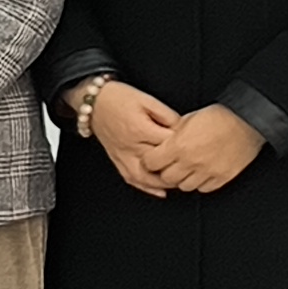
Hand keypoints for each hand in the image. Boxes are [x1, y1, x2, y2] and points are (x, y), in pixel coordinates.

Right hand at [91, 77, 182, 196]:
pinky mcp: (116, 158)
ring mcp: (122, 155)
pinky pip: (130, 178)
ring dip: (162, 183)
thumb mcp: (147, 99)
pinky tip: (158, 191)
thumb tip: (182, 128)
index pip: (170, 144)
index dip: (185, 144)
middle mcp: (131, 146)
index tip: (195, 144)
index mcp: (141, 130)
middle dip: (178, 167)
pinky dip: (145, 187)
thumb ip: (166, 114)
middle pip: (160, 164)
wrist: (92, 101)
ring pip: (144, 177)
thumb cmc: (118, 97)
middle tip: (194, 167)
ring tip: (178, 182)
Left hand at [147, 101, 263, 196]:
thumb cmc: (218, 117)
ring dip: (183, 178)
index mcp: (179, 145)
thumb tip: (161, 145)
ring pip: (184, 186)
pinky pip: (204, 188)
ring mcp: (208, 171)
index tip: (154, 158)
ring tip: (188, 168)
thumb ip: (171, 135)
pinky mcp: (222, 177)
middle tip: (170, 164)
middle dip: (165, 171)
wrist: (247, 121)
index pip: (151, 163)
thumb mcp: (186, 120)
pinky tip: (202, 172)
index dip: (151, 160)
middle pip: (166, 178)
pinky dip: (201, 182)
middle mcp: (191, 161)